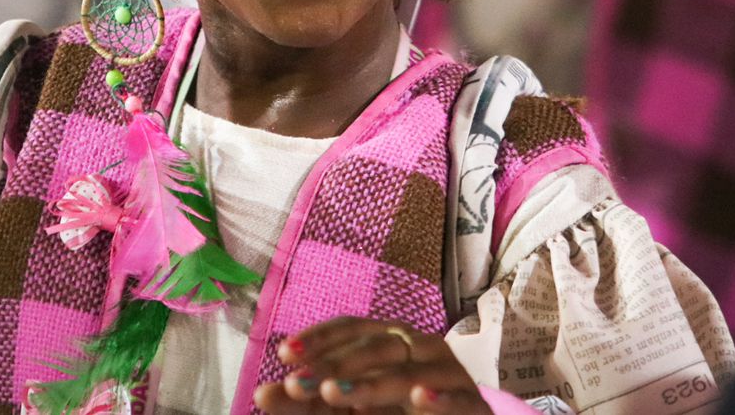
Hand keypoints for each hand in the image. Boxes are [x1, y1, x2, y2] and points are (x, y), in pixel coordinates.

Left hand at [254, 317, 487, 413]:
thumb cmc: (399, 412)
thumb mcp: (351, 408)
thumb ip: (312, 403)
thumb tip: (261, 396)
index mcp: (388, 340)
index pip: (350, 329)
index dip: (318, 339)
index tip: (282, 354)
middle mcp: (417, 347)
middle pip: (372, 348)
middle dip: (331, 366)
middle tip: (296, 385)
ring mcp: (446, 374)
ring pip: (405, 371)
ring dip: (369, 383)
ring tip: (335, 393)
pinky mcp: (472, 404)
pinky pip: (457, 398)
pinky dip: (438, 397)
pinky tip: (418, 397)